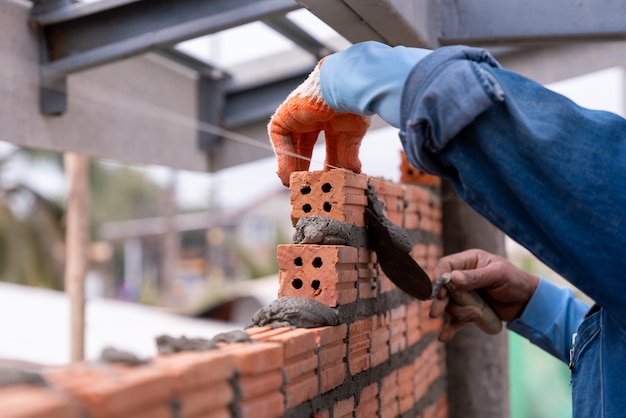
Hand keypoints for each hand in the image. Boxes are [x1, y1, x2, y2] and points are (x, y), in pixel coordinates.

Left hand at [267, 59, 369, 186]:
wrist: (344, 87)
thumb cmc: (353, 105)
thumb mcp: (352, 135)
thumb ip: (347, 155)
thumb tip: (352, 174)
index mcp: (333, 119)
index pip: (327, 146)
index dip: (325, 164)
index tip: (325, 180)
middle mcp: (314, 116)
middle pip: (306, 146)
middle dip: (307, 168)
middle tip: (308, 187)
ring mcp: (299, 114)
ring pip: (291, 144)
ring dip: (293, 166)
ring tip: (296, 185)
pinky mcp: (285, 114)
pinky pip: (280, 139)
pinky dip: (283, 158)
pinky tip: (289, 175)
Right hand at [430, 249, 538, 341]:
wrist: (528, 301)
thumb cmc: (515, 281)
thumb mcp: (497, 275)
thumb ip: (475, 277)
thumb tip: (453, 278)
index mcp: (469, 262)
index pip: (446, 265)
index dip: (439, 278)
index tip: (439, 292)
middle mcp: (463, 277)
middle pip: (443, 288)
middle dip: (440, 301)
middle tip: (435, 313)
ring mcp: (465, 294)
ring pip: (450, 305)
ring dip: (458, 313)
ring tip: (475, 315)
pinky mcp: (469, 310)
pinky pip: (456, 319)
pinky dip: (450, 327)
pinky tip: (444, 337)